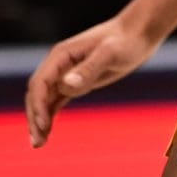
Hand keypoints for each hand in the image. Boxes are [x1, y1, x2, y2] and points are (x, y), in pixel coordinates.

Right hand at [24, 15, 161, 147]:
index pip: (40, 83)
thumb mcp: (111, 53)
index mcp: (61, 54)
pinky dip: (50, 114)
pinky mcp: (78, 81)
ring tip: (39, 144)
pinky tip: (47, 132)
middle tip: (38, 142)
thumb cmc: (127, 40)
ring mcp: (67, 73)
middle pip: (37, 93)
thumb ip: (89, 68)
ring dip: (39, 120)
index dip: (38, 104)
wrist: (141, 32)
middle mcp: (59, 64)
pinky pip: (57, 100)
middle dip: (35, 117)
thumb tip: (65, 85)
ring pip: (45, 99)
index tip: (43, 125)